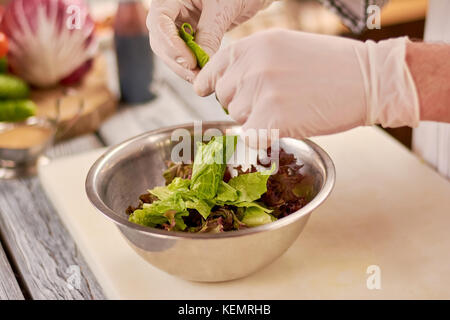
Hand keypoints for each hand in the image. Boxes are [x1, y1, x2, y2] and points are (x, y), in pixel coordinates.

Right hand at [147, 0, 272, 81]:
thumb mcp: (222, 9)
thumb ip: (209, 34)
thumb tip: (200, 63)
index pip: (159, 22)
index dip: (171, 45)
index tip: (189, 62)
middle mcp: (170, 9)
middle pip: (161, 40)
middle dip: (176, 61)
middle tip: (195, 76)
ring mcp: (178, 23)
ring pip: (170, 51)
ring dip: (183, 67)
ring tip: (200, 78)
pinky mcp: (188, 35)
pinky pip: (184, 53)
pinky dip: (191, 65)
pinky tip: (202, 72)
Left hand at [194, 30, 419, 144]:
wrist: (370, 79)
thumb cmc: (334, 65)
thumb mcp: (286, 48)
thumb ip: (255, 62)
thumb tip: (232, 83)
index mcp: (255, 45)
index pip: (215, 67)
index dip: (210, 83)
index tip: (205, 91)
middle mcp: (253, 65)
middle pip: (226, 98)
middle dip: (244, 104)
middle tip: (274, 103)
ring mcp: (261, 91)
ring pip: (240, 119)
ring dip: (258, 121)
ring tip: (289, 110)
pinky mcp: (272, 118)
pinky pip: (252, 139)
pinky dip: (264, 140)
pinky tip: (286, 127)